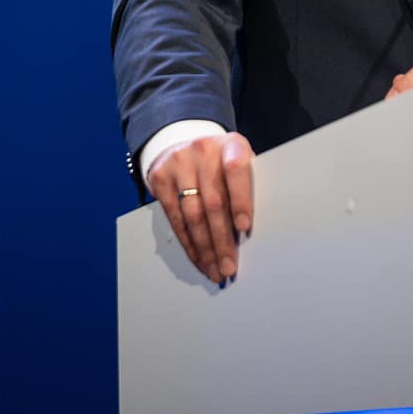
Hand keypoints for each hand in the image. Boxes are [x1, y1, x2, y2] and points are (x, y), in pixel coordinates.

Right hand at [146, 131, 253, 283]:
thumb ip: (247, 187)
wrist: (184, 144)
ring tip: (215, 269)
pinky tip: (199, 258)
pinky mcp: (160, 178)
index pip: (236, 169)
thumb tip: (251, 234)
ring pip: (192, 215)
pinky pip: (175, 219)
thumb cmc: (222, 162)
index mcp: (232, 145)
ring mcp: (179, 163)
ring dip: (205, 249)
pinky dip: (189, 244)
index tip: (244, 227)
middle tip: (229, 266)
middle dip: (222, 240)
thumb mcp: (239, 163)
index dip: (240, 199)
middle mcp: (204, 150)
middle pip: (213, 202)